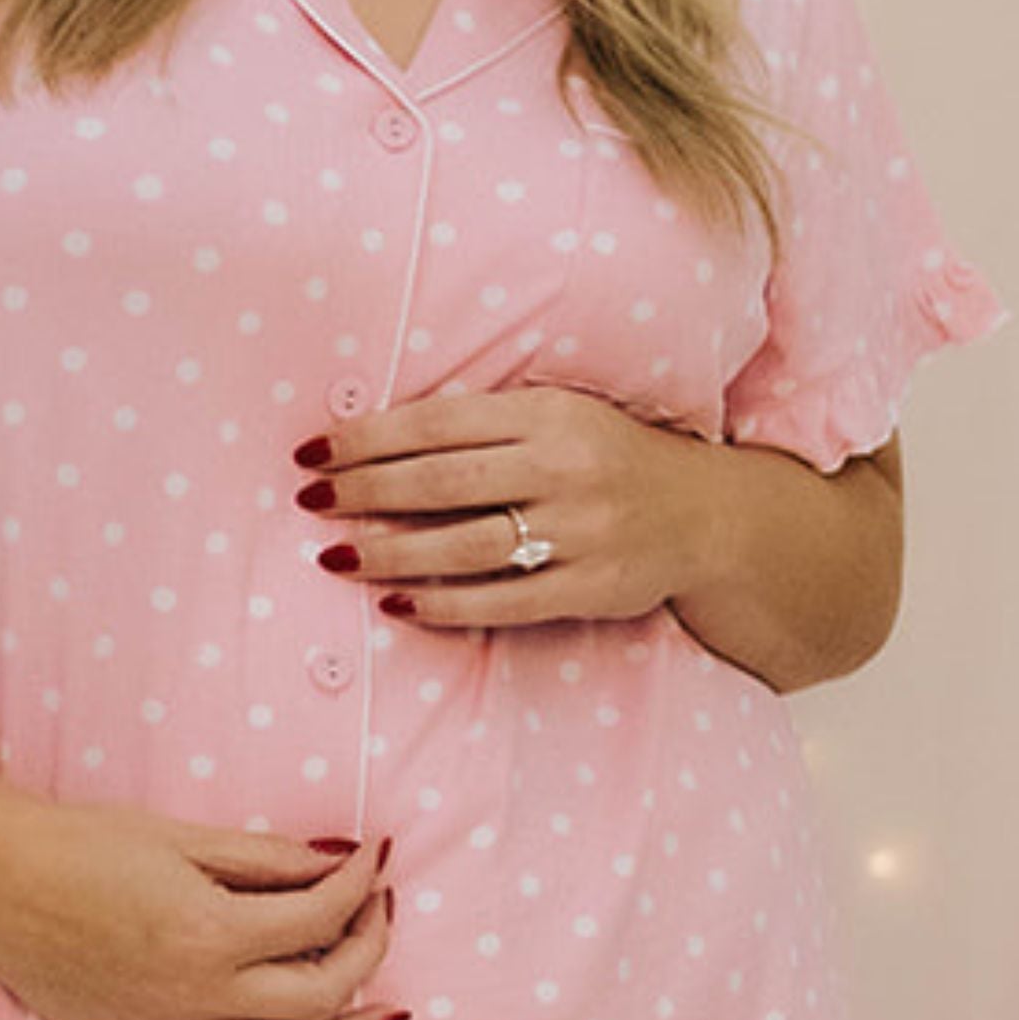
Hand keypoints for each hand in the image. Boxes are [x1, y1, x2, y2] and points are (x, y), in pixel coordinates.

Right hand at [0, 800, 401, 1019]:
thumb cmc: (80, 845)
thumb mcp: (181, 837)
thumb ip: (264, 858)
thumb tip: (337, 863)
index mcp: (212, 932)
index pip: (320, 919)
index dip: (361, 885)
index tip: (376, 858)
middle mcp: (198, 995)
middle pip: (320, 993)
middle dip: (368, 951)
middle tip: (379, 915)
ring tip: (384, 1017)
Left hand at [298, 384, 710, 626]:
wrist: (705, 513)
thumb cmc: (607, 458)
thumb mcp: (558, 416)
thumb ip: (485, 425)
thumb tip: (378, 441)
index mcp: (549, 415)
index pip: (439, 424)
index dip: (370, 438)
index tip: (316, 451)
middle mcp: (564, 469)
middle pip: (443, 483)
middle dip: (366, 493)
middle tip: (313, 501)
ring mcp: (579, 532)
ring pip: (465, 546)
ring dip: (391, 553)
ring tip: (336, 556)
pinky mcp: (589, 588)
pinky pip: (502, 602)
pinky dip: (443, 605)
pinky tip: (396, 602)